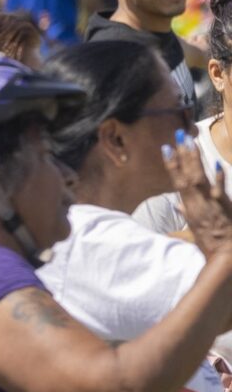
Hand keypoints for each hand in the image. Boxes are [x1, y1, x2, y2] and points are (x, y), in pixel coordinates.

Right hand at [165, 135, 231, 255]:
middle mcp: (198, 203)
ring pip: (200, 177)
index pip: (178, 182)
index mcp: (190, 208)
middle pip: (188, 175)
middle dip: (183, 155)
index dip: (171, 165)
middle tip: (179, 135)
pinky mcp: (225, 205)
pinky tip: (214, 163)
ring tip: (191, 141)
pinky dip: (217, 176)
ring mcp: (212, 203)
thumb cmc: (210, 244)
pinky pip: (220, 188)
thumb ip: (187, 214)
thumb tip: (177, 204)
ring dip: (195, 159)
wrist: (227, 255)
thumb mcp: (195, 230)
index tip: (166, 148)